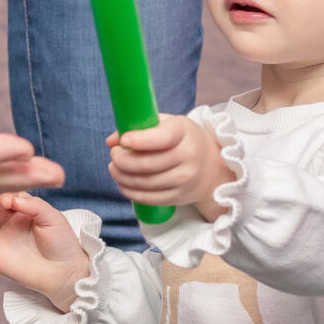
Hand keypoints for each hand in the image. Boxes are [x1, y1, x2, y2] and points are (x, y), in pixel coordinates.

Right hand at [0, 191, 91, 308]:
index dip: (6, 198)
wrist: (66, 272)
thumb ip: (34, 206)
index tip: (8, 202)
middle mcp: (10, 224)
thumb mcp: (53, 218)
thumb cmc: (62, 242)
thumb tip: (12, 199)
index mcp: (24, 211)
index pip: (9, 198)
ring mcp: (3, 242)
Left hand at [108, 116, 233, 219]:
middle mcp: (188, 156)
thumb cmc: (182, 140)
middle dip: (123, 160)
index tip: (123, 140)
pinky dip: (131, 192)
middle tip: (113, 155)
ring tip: (114, 168)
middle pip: (147, 164)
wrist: (212, 166)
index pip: (162, 137)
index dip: (140, 140)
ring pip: (145, 182)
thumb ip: (140, 127)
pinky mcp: (179, 197)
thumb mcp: (167, 124)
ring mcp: (185, 179)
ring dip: (122, 177)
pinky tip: (123, 184)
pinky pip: (150, 198)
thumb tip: (111, 141)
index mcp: (184, 132)